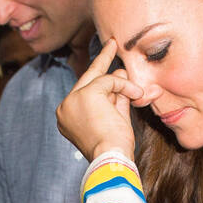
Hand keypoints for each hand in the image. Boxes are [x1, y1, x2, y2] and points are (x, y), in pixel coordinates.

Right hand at [56, 38, 143, 162]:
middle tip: (113, 43)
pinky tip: (134, 93)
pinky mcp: (85, 95)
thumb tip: (119, 73)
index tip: (107, 65)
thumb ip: (115, 98)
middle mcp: (65, 107)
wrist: (110, 159)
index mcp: (68, 117)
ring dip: (122, 85)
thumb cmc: (114, 147)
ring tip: (137, 92)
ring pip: (101, 80)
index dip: (98, 79)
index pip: (84, 92)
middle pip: (87, 79)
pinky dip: (124, 86)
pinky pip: (109, 81)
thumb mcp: (114, 119)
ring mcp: (72, 100)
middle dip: (102, 60)